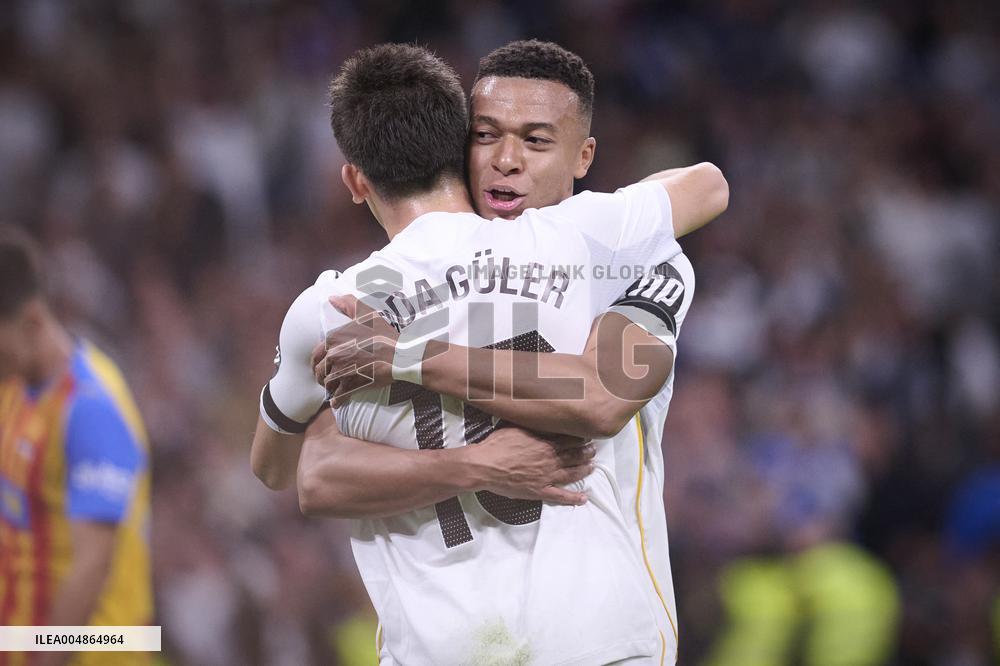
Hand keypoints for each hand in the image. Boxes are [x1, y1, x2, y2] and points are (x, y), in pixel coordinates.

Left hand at [312, 295, 398, 403]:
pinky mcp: (352, 385)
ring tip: (333, 390)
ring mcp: (342, 371)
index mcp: (333, 339)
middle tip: (325, 379)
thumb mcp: (366, 314)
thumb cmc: (384, 334)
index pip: (315, 355)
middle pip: (319, 371)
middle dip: (321, 377)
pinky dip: (337, 400)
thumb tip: (332, 298)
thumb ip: (348, 304)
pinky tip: (338, 401)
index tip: (321, 366)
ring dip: (329, 388)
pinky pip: (338, 396)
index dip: (317, 362)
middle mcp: (334, 355)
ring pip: (328, 384)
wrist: (400, 354)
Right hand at [465, 427, 595, 504]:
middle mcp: (550, 459)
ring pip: (572, 473)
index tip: (586, 437)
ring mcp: (547, 476)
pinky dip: (573, 498)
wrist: (485, 465)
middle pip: (574, 455)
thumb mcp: (515, 426)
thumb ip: (531, 425)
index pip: (569, 439)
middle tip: (594, 451)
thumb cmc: (497, 445)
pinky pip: (560, 496)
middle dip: (586, 453)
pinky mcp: (540, 491)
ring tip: (592, 467)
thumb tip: (540, 416)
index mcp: (545, 442)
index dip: (580, 439)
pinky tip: (583, 498)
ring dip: (584, 470)